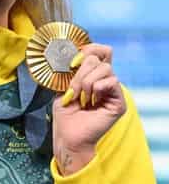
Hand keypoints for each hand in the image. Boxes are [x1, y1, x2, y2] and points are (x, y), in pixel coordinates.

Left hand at [53, 43, 126, 175]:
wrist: (68, 134)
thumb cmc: (65, 113)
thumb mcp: (63, 86)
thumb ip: (72, 70)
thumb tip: (74, 55)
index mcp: (92, 74)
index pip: (100, 51)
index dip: (88, 49)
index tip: (73, 61)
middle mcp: (104, 80)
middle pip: (98, 58)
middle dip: (80, 73)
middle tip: (73, 90)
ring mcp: (112, 91)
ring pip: (105, 68)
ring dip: (87, 82)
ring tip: (81, 97)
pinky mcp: (119, 102)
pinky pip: (113, 82)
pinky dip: (98, 88)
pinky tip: (91, 100)